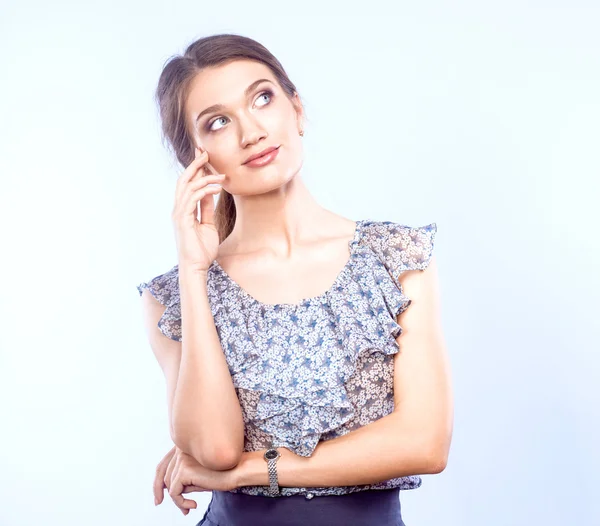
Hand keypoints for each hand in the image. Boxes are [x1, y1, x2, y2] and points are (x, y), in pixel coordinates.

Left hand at [168, 450, 238, 514]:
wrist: (237, 471)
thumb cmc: (221, 474)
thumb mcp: (197, 476)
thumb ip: (182, 478)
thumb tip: (165, 489)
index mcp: (184, 448)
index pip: (163, 465)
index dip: (159, 485)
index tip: (162, 500)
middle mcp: (181, 450)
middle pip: (164, 477)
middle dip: (173, 496)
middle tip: (185, 509)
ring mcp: (182, 459)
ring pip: (169, 486)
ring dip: (179, 501)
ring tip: (190, 507)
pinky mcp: (185, 470)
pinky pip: (174, 492)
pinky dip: (181, 503)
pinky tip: (193, 505)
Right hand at [172, 145, 225, 272]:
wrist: (196, 267)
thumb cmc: (202, 250)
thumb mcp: (208, 225)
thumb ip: (207, 209)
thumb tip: (211, 193)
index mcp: (184, 210)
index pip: (187, 184)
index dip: (195, 170)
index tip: (205, 158)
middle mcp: (178, 209)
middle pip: (183, 180)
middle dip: (194, 165)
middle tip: (206, 153)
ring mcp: (179, 214)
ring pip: (188, 186)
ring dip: (205, 177)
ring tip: (221, 175)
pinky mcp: (183, 220)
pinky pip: (192, 198)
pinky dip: (205, 190)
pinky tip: (217, 188)